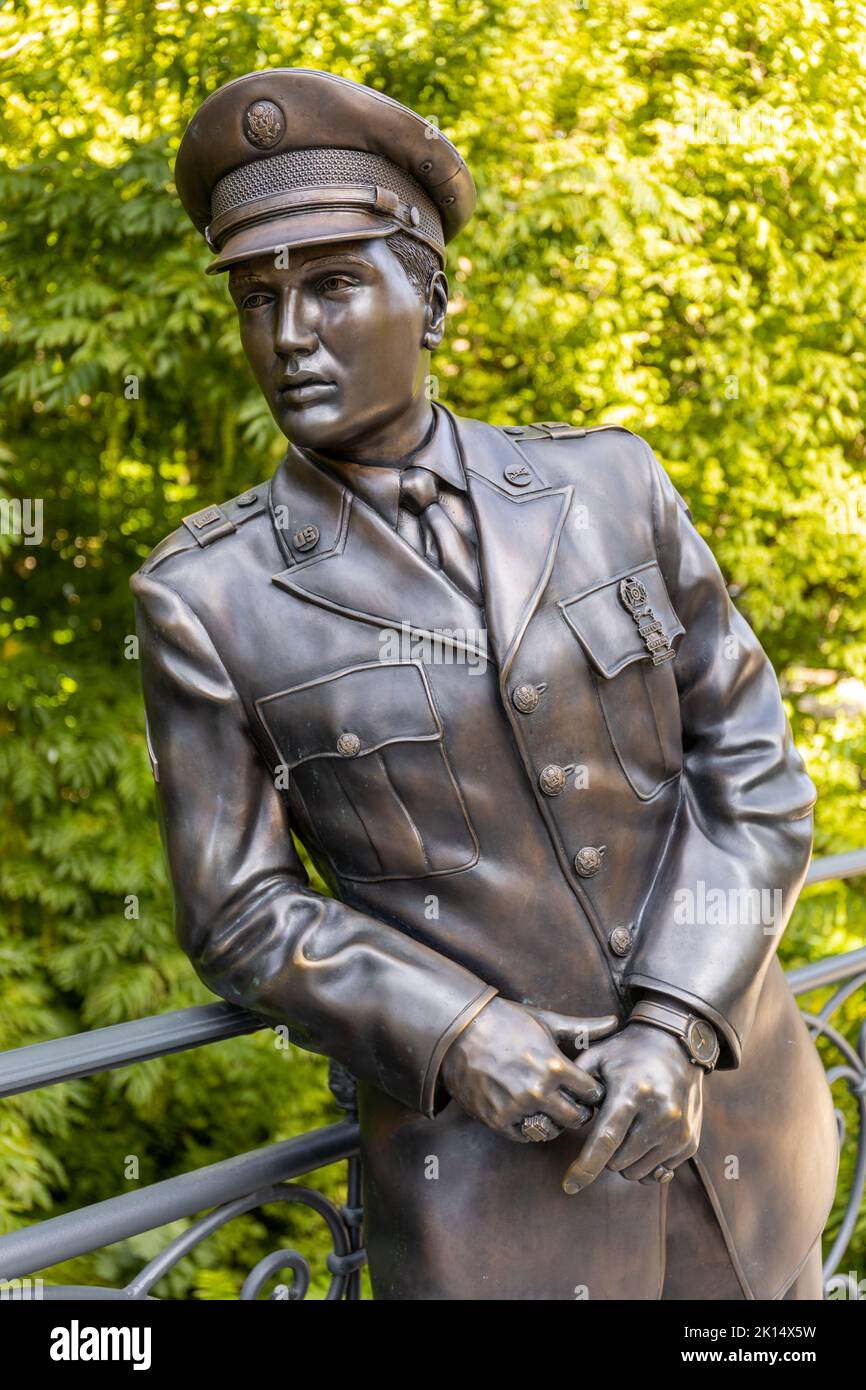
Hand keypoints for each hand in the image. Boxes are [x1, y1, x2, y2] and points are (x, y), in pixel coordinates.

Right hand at [439, 997, 618, 1141]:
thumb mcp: (546, 1022)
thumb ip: (582, 1027)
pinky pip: (525, 1136)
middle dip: (579, 1111)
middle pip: (576, 1118)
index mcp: (555, 1066)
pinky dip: (530, 1128)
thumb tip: (615, 1022)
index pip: (592, 1093)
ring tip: (551, 1109)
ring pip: (552, 1131)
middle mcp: (538, 1091)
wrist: (459, 1030)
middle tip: (574, 1103)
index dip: (593, 1091)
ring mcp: (516, 1108)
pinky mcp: (496, 1119)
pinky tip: (529, 1112)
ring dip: (555, 1123)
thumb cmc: (506, 1022)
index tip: (588, 1087)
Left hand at [561, 1022, 703, 1192]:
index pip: (605, 1139)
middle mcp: (660, 1115)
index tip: (569, 1186)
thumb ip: (576, 1085)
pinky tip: (646, 1136)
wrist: (677, 1045)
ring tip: (629, 1127)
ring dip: (625, 1159)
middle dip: (605, 1152)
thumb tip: (561, 1115)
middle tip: (610, 1125)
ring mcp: (678, 1132)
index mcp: (632, 1092)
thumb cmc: (629, 1052)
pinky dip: (646, 1161)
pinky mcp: (690, 1143)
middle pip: (618, 1162)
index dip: (585, 1167)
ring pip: (636, 1172)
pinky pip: (658, 1173)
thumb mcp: (597, 1057)